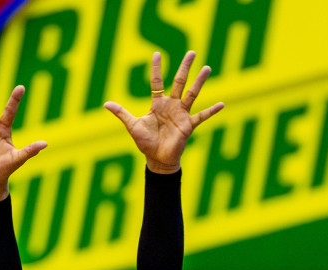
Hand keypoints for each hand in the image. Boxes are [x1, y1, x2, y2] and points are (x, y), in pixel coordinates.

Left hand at [105, 51, 222, 174]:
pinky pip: (202, 116)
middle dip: (185, 67)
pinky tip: (221, 104)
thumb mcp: (132, 125)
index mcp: (158, 104)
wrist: (156, 159)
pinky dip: (211, 111)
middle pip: (179, 82)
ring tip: (207, 68)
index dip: (157, 68)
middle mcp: (172, 106)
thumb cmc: (145, 143)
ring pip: (192, 94)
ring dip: (200, 82)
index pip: (157, 82)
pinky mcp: (188, 126)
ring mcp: (181, 115)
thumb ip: (122, 113)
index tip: (156, 54)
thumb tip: (106, 104)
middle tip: (192, 52)